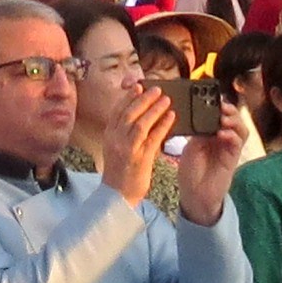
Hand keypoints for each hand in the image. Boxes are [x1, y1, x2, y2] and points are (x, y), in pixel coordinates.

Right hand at [105, 86, 175, 205]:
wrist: (117, 196)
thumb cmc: (119, 170)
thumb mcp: (115, 147)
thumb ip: (123, 131)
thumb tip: (137, 114)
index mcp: (109, 135)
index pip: (117, 111)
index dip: (127, 97)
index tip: (137, 86)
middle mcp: (116, 140)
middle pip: (129, 114)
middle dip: (143, 99)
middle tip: (156, 89)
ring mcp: (127, 149)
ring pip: (140, 124)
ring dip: (154, 109)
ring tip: (166, 99)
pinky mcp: (140, 159)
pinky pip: (153, 138)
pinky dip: (163, 126)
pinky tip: (171, 117)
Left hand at [174, 96, 251, 224]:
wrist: (195, 195)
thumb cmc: (190, 171)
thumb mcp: (190, 146)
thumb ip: (196, 130)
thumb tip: (197, 112)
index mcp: (211, 133)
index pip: (219, 113)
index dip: (218, 104)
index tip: (210, 95)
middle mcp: (223, 138)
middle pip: (233, 117)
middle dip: (228, 108)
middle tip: (219, 103)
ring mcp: (229, 148)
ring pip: (241, 128)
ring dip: (233, 120)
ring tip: (223, 116)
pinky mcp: (233, 158)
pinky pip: (238, 143)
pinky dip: (232, 135)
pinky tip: (222, 133)